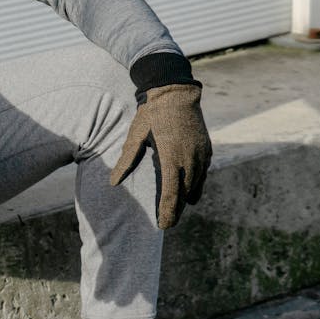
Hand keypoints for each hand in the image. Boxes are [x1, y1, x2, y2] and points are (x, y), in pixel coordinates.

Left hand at [110, 83, 211, 228]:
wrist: (175, 93)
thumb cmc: (151, 114)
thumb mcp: (135, 136)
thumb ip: (126, 160)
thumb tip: (113, 182)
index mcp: (171, 156)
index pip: (170, 192)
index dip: (167, 210)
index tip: (163, 225)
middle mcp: (189, 159)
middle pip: (184, 193)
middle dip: (176, 210)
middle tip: (167, 224)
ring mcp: (201, 154)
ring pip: (196, 184)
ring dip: (186, 199)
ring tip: (176, 212)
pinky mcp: (206, 150)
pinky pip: (202, 173)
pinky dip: (196, 185)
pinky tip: (190, 193)